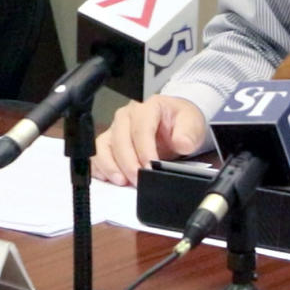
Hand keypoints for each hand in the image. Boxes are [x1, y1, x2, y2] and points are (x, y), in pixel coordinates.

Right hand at [93, 95, 207, 186]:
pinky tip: (109, 178)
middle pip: (120, 138)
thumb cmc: (181, 122)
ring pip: (104, 146)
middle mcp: (127, 116)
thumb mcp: (193, 124)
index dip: (144, 149)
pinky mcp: (109, 143)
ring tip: (122, 181)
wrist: (176, 124)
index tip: (151, 167)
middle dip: (128, 162)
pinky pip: (97, 155)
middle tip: (138, 180)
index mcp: (148, 107)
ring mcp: (115, 129)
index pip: (141, 127)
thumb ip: (188, 133)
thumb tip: (182, 142)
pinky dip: (100, 167)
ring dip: (110, 165)